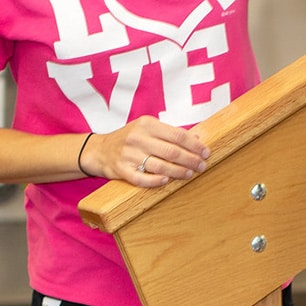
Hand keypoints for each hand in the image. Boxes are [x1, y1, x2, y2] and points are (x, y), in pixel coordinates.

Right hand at [81, 116, 209, 186]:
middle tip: (202, 165)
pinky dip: (155, 181)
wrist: (99, 150)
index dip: (194, 145)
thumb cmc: (129, 139)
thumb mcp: (147, 128)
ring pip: (159, 165)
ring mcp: (129, 155)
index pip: (177, 135)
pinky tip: (166, 181)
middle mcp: (138, 138)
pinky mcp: (121, 170)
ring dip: (178, 171)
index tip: (205, 152)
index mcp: (147, 124)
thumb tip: (196, 140)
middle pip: (171, 151)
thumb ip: (170, 133)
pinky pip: (141, 178)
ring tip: (189, 174)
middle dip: (190, 159)